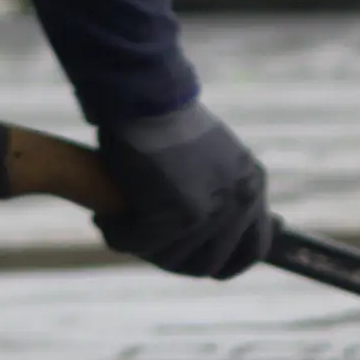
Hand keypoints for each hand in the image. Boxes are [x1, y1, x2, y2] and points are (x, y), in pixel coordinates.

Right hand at [86, 100, 270, 281]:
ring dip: (140, 245)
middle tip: (143, 240)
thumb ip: (217, 193)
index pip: (254, 249)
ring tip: (118, 222)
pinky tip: (105, 220)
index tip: (195, 264)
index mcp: (251, 185)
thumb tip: (211, 234)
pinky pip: (140, 245)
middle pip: (208, 264)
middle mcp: (239, 201)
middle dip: (171, 259)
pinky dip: (118, 236)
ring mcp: (211, 211)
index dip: (224, 265)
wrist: (144, 95)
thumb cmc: (164, 119)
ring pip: (170, 258)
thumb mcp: (209, 157)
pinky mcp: (177, 215)